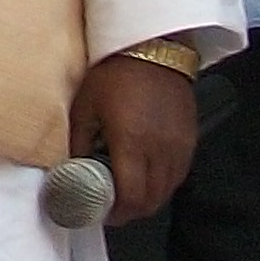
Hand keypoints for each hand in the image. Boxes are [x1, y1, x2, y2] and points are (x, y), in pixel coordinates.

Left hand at [67, 49, 196, 224]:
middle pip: (151, 201)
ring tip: (125, 194)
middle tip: (109, 208)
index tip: (100, 213)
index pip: (130, 197)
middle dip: (129, 211)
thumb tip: (70, 169)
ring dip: (146, 199)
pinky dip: (161, 184)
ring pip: (167, 191)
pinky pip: (178, 174)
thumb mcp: (85, 106)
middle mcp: (161, 150)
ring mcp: (179, 146)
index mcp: (132, 143)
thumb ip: (79, 142)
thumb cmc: (115, 72)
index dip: (115, 213)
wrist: (153, 47)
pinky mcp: (190, 140)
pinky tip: (145, 176)